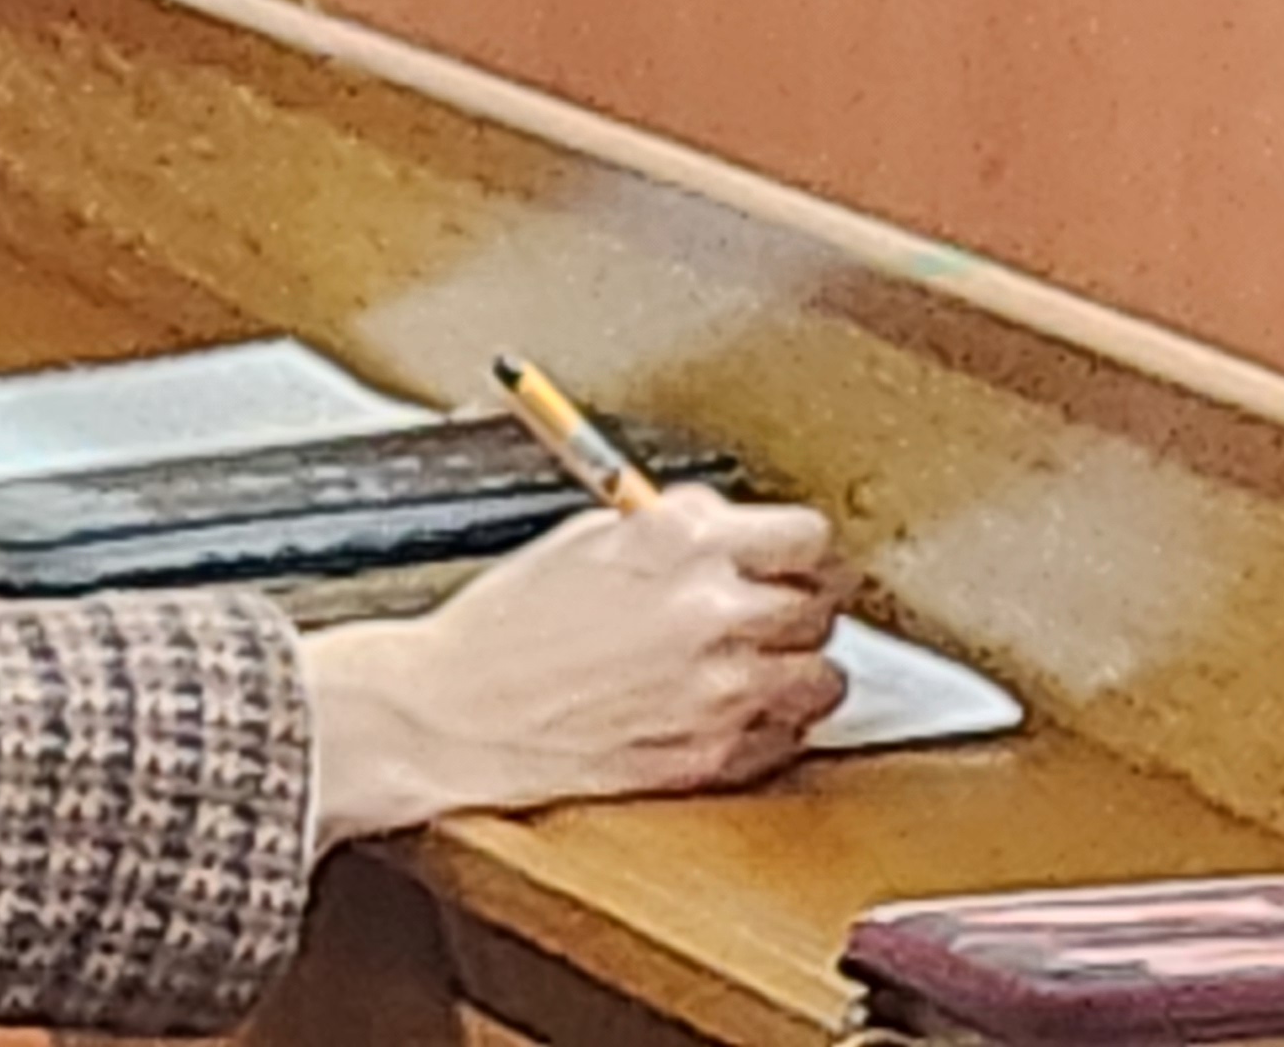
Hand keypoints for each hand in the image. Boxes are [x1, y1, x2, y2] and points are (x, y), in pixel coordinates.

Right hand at [297, 487, 848, 847]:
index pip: (807, 537)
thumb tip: (729, 527)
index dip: (796, 547)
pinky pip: (790, 736)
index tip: (789, 556)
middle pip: (823, 606)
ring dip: (794, 667)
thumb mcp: (584, 540)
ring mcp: (722, 691)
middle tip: (763, 607)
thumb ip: (671, 529)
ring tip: (748, 663)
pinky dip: (767, 723)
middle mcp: (714, 612)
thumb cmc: (506, 626)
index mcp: (680, 543)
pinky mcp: (717, 756)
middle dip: (796, 602)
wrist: (459, 713)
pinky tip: (720, 706)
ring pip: (824, 677)